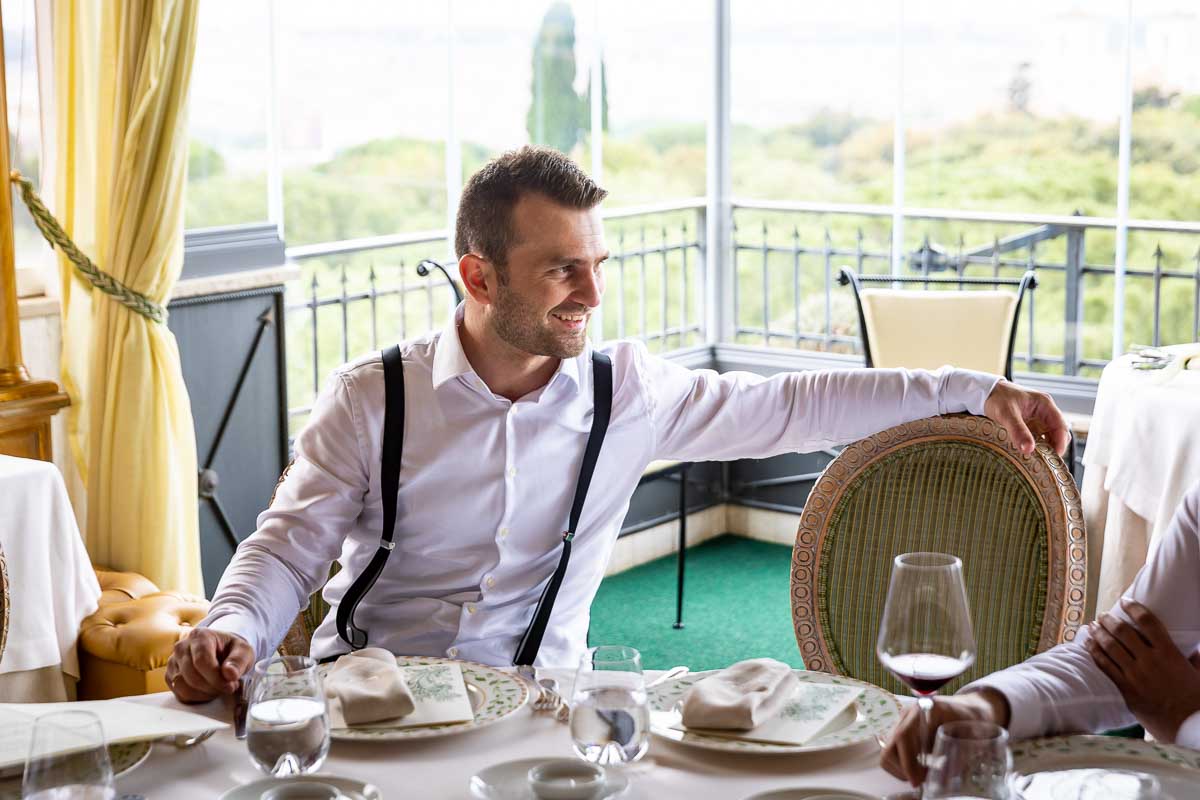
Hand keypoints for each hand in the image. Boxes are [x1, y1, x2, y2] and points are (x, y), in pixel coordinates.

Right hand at [164, 628, 254, 703]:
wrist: (221, 651)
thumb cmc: (231, 650)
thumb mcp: (244, 651)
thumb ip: (239, 661)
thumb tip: (230, 674)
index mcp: (200, 636)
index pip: (202, 661)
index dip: (216, 678)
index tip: (230, 685)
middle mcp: (182, 647)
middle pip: (192, 676)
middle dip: (213, 687)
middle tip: (228, 687)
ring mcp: (173, 662)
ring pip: (183, 686)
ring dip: (204, 694)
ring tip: (219, 688)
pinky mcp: (171, 677)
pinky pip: (180, 694)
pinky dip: (196, 697)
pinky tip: (209, 690)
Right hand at [880, 689, 1009, 786]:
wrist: (970, 709)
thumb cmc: (973, 720)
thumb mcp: (970, 734)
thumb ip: (958, 752)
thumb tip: (945, 775)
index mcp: (924, 709)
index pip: (903, 735)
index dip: (908, 762)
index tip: (917, 781)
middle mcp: (908, 713)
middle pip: (891, 744)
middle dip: (902, 768)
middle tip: (919, 782)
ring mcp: (903, 721)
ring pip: (888, 749)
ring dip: (900, 768)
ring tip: (919, 776)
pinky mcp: (902, 729)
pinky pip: (892, 750)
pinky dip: (901, 764)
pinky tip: (917, 769)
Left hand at [983, 381, 1069, 455]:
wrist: (985, 393)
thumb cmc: (997, 397)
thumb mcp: (1006, 414)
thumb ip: (1018, 431)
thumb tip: (1028, 449)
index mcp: (1045, 404)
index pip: (1061, 426)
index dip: (1061, 443)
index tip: (1054, 457)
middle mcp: (1044, 411)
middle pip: (1058, 433)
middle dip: (1054, 447)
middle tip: (1045, 463)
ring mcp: (1038, 418)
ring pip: (1049, 437)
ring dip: (1045, 448)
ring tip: (1036, 460)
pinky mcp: (1030, 425)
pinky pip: (1038, 438)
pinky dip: (1036, 446)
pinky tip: (1028, 453)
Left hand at [1086, 599, 1199, 742]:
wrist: (1188, 726)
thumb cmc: (1196, 701)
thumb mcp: (1199, 674)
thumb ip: (1194, 659)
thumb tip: (1194, 650)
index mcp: (1169, 653)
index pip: (1148, 622)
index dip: (1134, 608)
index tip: (1125, 601)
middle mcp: (1150, 660)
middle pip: (1123, 632)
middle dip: (1109, 620)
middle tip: (1102, 615)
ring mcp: (1136, 675)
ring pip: (1110, 648)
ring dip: (1098, 634)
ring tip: (1091, 626)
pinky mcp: (1126, 689)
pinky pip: (1105, 667)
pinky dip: (1094, 653)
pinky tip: (1088, 646)